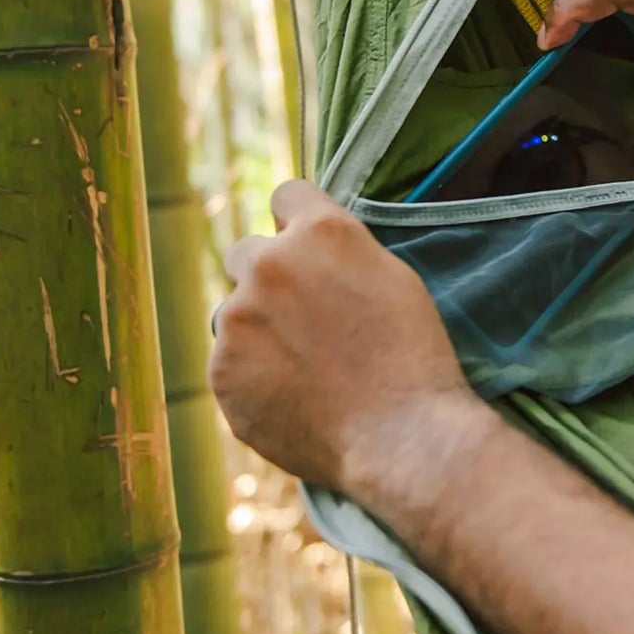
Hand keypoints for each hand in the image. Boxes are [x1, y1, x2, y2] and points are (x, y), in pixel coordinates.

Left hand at [209, 181, 475, 499]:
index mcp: (321, 232)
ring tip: (305, 371)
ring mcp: (237, 318)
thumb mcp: (392, 278)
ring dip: (257, 331)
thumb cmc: (412, 358)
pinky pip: (229, 364)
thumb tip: (306, 248)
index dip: (297, 222)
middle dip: (268, 279)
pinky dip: (252, 378)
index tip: (305, 247)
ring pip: (234, 314)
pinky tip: (294, 399)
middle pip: (246, 253)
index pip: (286, 196)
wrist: (401, 437)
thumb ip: (340, 253)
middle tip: (303, 320)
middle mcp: (269, 264)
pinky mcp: (221, 370)